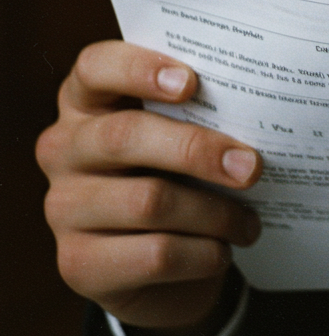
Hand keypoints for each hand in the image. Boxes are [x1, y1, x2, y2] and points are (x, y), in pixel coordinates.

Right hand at [36, 40, 261, 335]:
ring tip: (247, 221)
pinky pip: (154, 254)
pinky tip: (222, 252)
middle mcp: (63, 149)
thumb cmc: (176, 175)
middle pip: (125, 137)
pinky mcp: (78, 264)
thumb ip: (197, 110)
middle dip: (197, 150)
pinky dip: (201, 254)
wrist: (158, 268)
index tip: (191, 83)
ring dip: (214, 213)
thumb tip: (259, 104)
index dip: (139, 69)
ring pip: (148, 201)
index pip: (95, 67)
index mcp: (85, 101)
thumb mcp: (179, 133)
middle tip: (251, 166)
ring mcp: (63, 208)